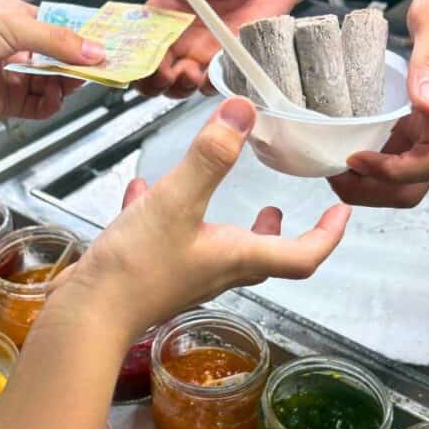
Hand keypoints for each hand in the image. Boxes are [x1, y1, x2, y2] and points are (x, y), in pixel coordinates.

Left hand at [0, 0, 104, 123]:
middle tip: (97, 68)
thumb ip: (57, 40)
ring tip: (71, 83)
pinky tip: (53, 98)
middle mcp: (17, 48)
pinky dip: (50, 104)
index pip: (58, 28)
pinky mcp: (10, 102)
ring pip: (53, 83)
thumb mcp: (14, 25)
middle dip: (77, 64)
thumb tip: (93, 51)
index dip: (80, 38)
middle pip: (59, 58)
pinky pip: (40, 105)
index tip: (102, 46)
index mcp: (17, 20)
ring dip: (65, 84)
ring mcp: (14, 76)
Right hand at [56, 97, 350, 335]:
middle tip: (278, 206)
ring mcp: (183, 277)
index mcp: (236, 258)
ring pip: (217, 251)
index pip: (302, 255)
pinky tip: (142, 193)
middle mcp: (217, 272)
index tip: (341, 211)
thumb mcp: (177, 202)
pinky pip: (169, 242)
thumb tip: (244, 111)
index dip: (328, 235)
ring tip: (229, 202)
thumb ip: (211, 157)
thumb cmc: (137, 267)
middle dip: (276, 232)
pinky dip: (166, 216)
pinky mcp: (151, 275)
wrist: (87, 317)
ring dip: (228, 226)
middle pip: (261, 257)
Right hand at [135, 0, 299, 98]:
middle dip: (153, 80)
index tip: (142, 58)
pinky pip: (210, 84)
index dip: (136, 52)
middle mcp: (180, 36)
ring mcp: (201, 53)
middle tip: (166, 74)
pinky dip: (208, 86)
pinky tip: (213, 75)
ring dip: (179, 87)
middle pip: (153, 70)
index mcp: (167, 9)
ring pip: (177, 85)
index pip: (140, 36)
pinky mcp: (224, 63)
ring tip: (190, 75)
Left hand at [329, 0, 428, 206]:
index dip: (394, 172)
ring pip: (409, 174)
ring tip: (336, 168)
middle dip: (375, 191)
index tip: (356, 156)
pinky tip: (349, 146)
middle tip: (335, 176)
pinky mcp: (427, 116)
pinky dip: (376, 159)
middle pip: (418, 184)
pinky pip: (403, 151)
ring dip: (372, 182)